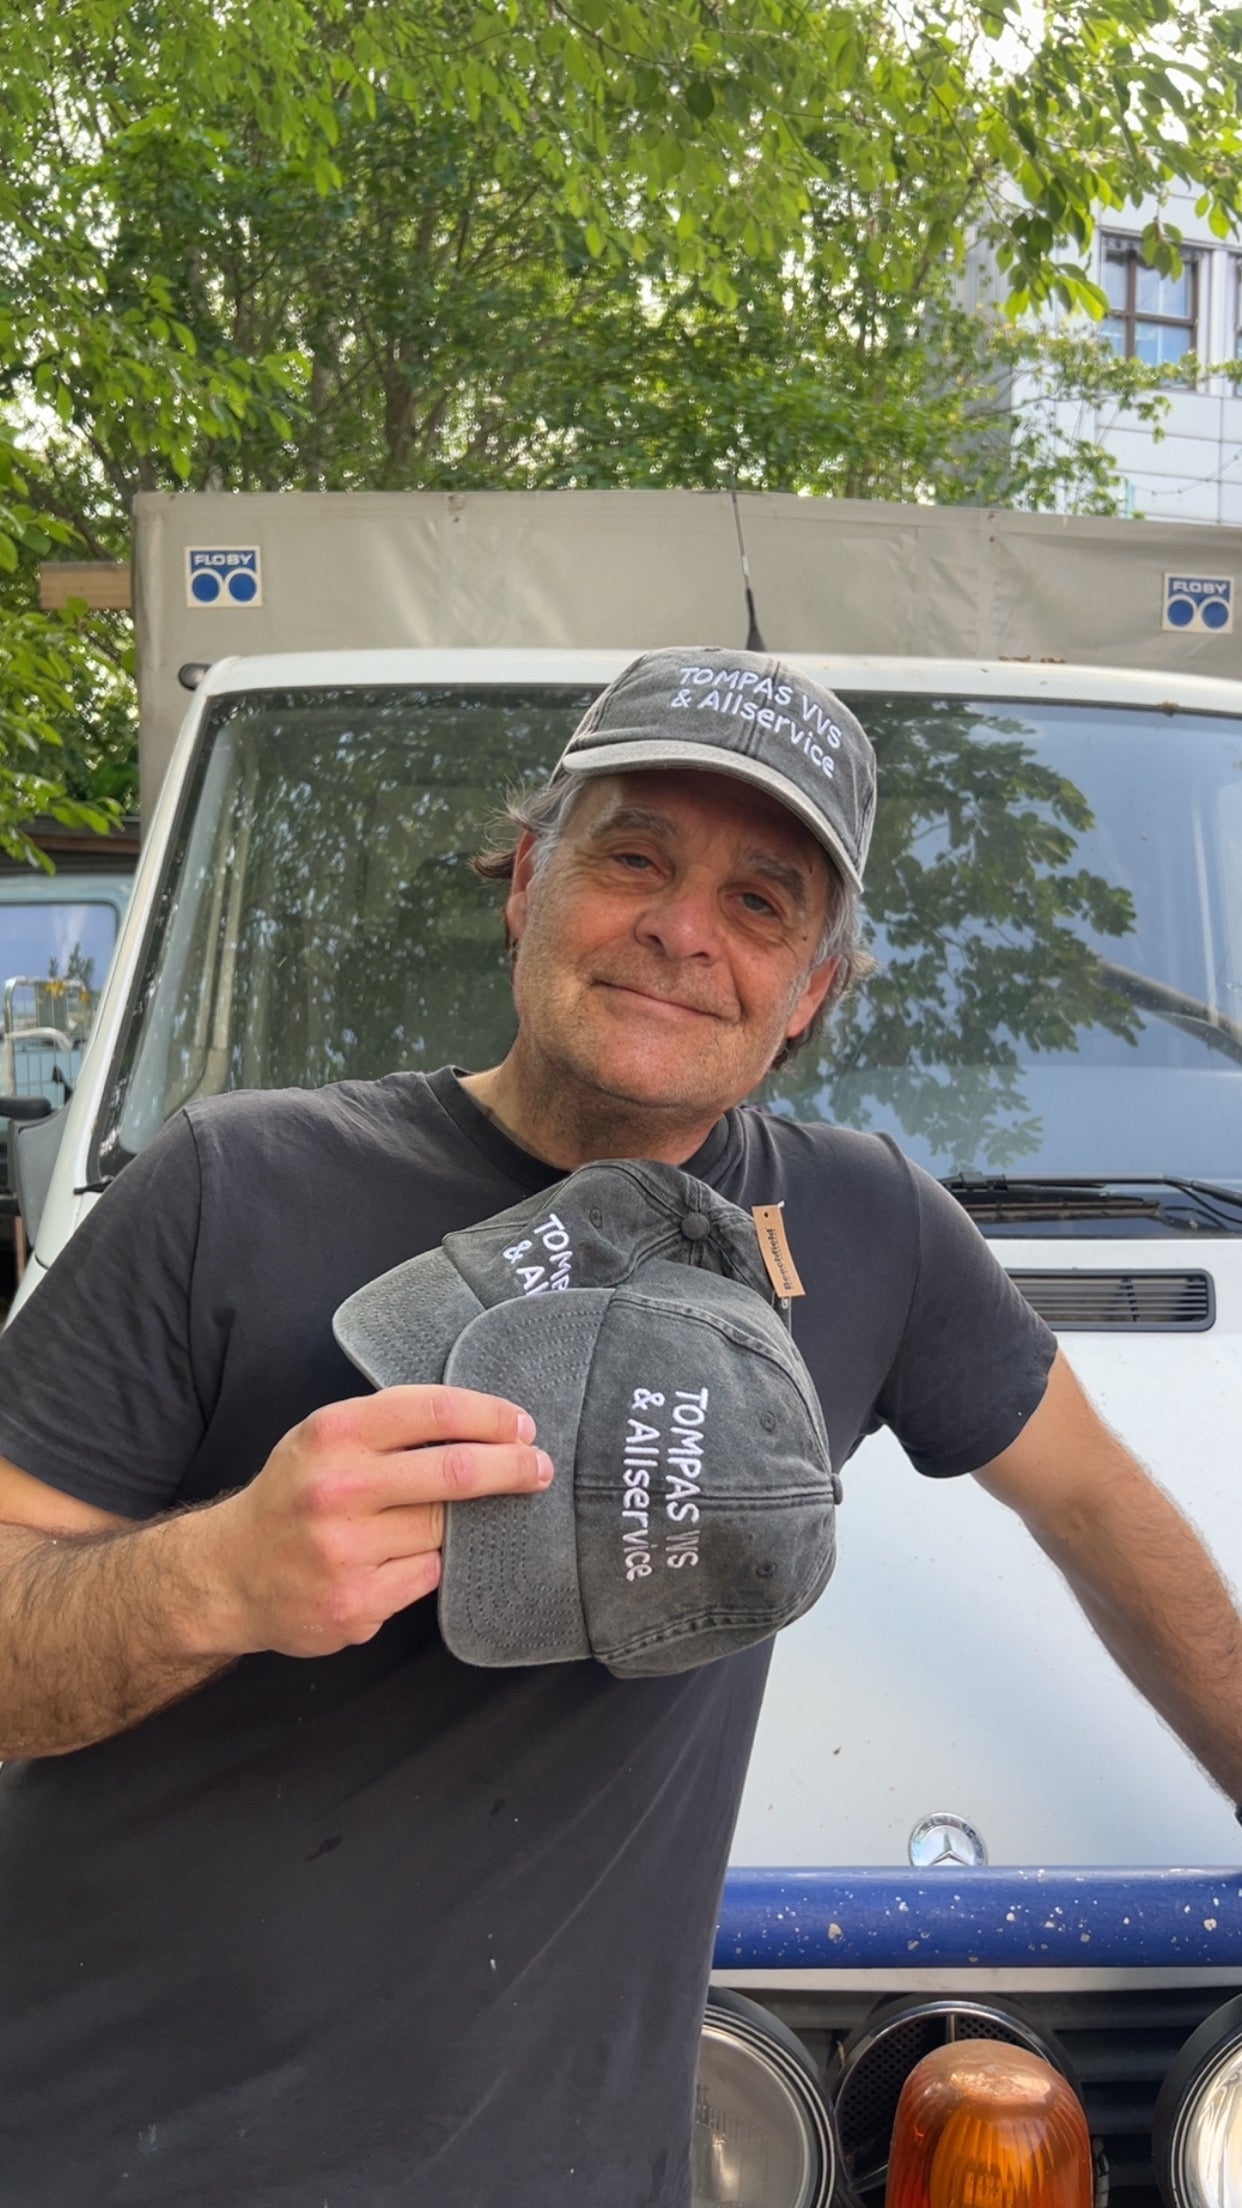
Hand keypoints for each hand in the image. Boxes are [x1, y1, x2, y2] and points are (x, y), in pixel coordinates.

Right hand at [184, 1386, 550, 1658]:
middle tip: (539, 1469)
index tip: (523, 1426)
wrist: (227, 1575)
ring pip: (443, 1531)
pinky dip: (427, 1567)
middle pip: (455, 1472)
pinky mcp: (355, 1605)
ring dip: (458, 1526)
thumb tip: (482, 1424)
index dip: (491, 1416)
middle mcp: (337, 1489)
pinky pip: (426, 1577)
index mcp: (332, 1434)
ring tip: (440, 1522)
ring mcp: (346, 1552)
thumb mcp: (323, 1439)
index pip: (434, 1411)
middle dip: (511, 1468)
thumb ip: (389, 1427)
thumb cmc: (292, 1495)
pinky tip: (399, 1562)